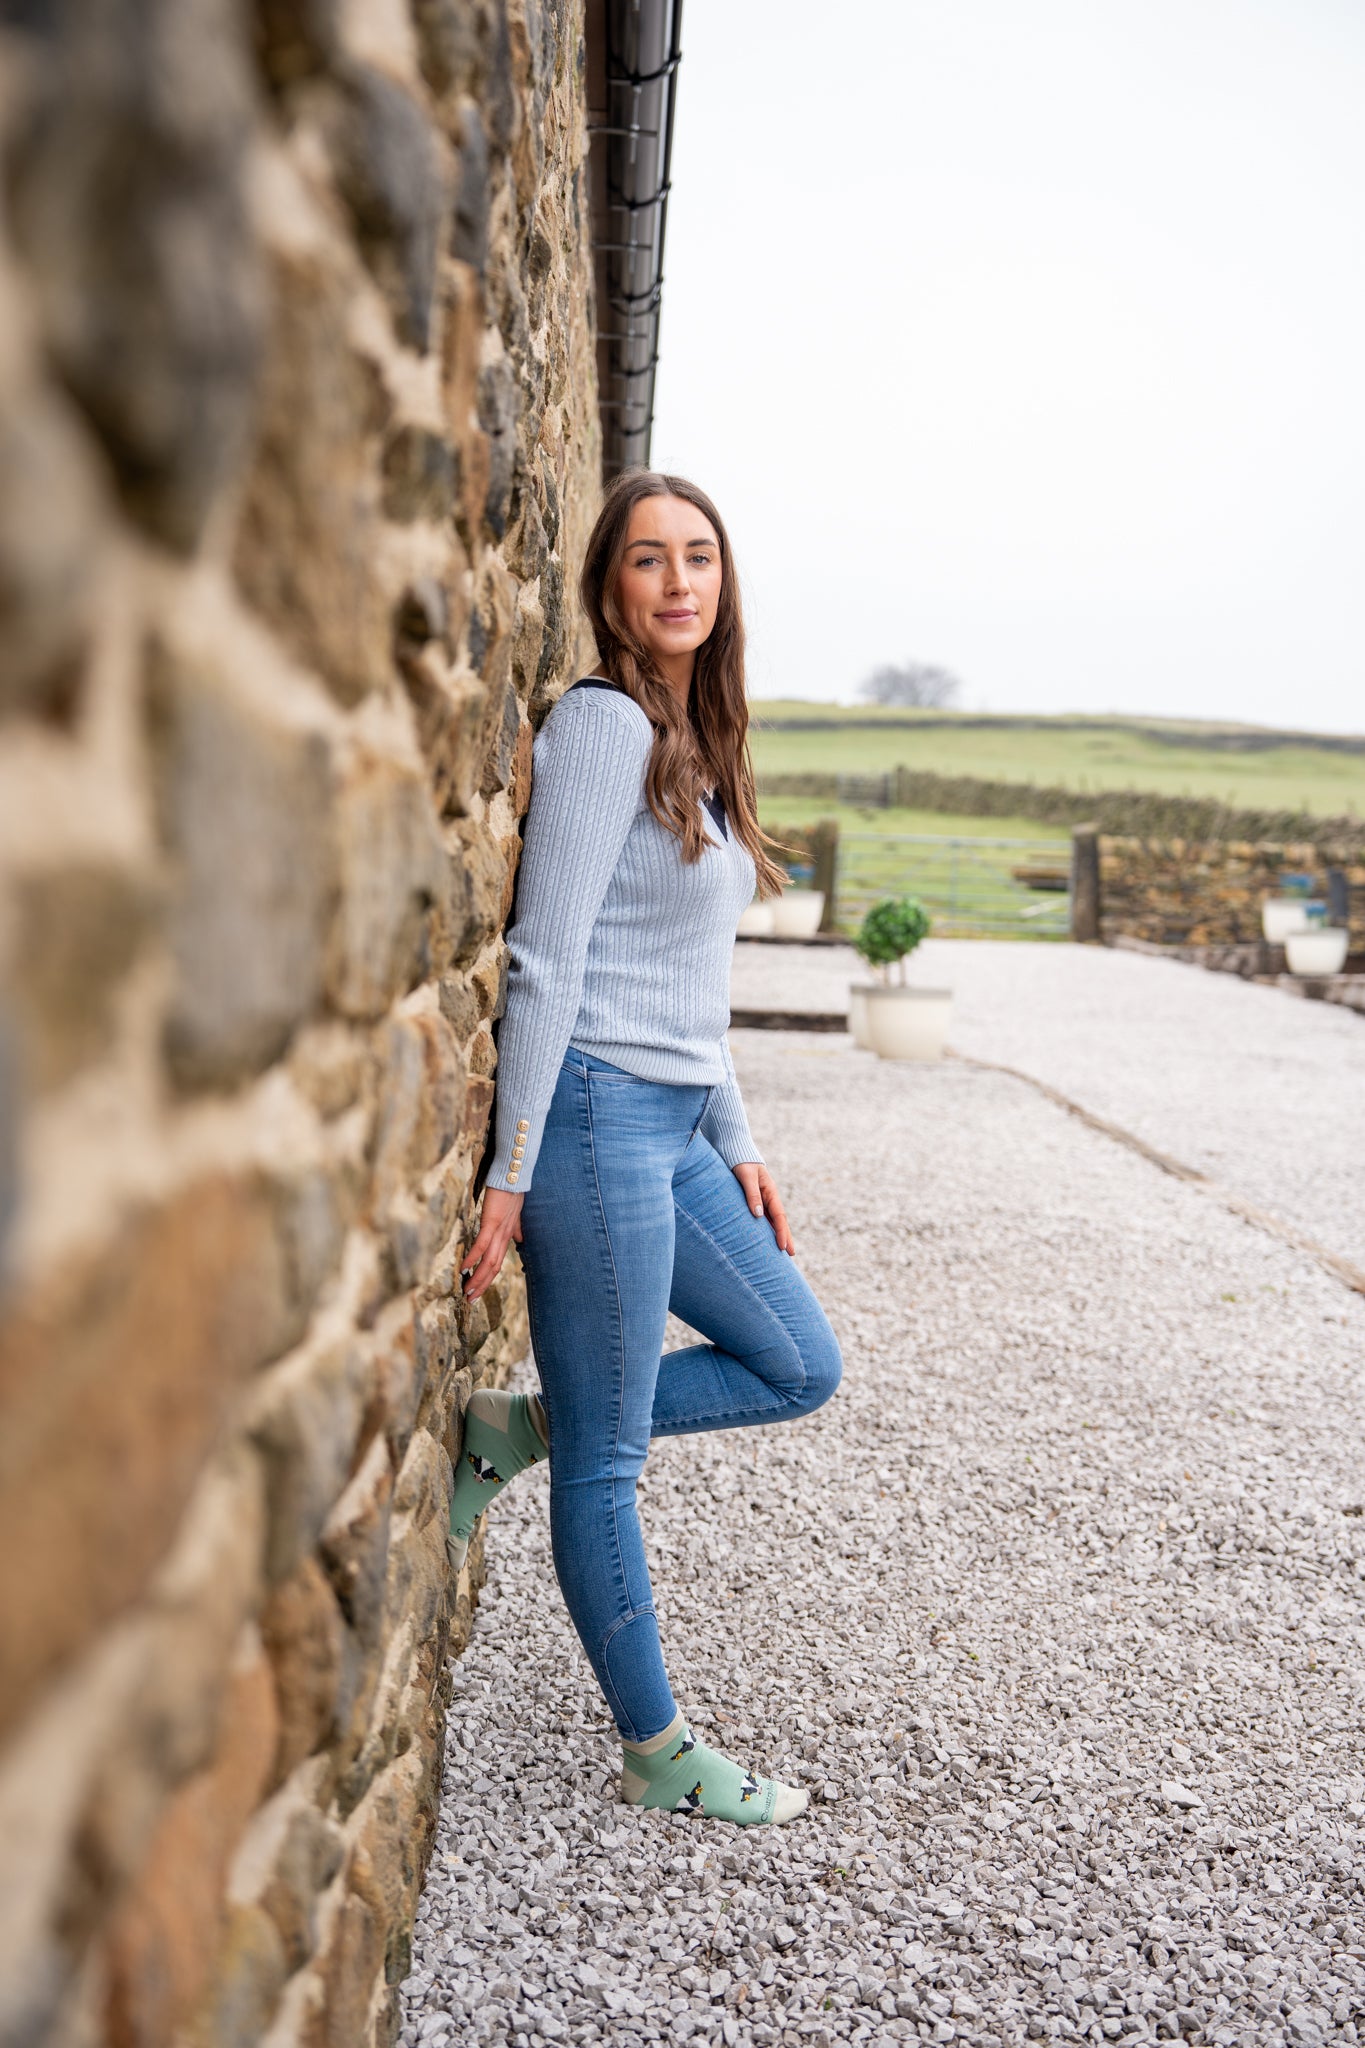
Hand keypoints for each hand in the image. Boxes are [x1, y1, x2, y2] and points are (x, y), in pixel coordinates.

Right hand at [460, 1187, 523, 1302]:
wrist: (514, 1175)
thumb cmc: (512, 1191)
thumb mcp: (515, 1213)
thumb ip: (516, 1227)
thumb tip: (519, 1237)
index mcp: (507, 1235)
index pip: (497, 1262)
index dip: (488, 1278)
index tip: (478, 1290)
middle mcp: (504, 1237)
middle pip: (493, 1267)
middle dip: (482, 1285)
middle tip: (470, 1300)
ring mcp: (499, 1231)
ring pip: (489, 1261)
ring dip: (478, 1278)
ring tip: (468, 1291)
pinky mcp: (492, 1223)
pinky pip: (482, 1244)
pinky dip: (474, 1258)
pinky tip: (464, 1268)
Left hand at [733, 1162, 794, 1254]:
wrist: (737, 1154)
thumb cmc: (742, 1164)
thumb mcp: (747, 1177)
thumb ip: (752, 1194)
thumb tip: (758, 1214)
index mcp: (770, 1192)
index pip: (779, 1216)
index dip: (782, 1232)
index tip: (783, 1246)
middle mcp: (769, 1198)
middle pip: (780, 1220)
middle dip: (785, 1237)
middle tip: (791, 1254)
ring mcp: (764, 1200)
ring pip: (773, 1221)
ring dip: (778, 1234)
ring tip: (782, 1250)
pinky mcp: (756, 1201)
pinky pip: (764, 1218)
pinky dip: (767, 1229)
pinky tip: (767, 1238)